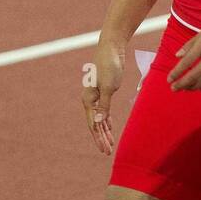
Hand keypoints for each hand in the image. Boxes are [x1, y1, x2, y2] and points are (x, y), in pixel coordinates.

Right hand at [81, 37, 124, 154]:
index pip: (93, 124)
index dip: (99, 138)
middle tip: (108, 152)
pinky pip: (104, 110)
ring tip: (110, 144)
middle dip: (101, 138)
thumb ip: (103, 105)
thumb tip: (97, 122)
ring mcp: (97, 95)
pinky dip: (106, 120)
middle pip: (95, 123)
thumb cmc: (109, 65)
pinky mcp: (105, 91)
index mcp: (88, 99)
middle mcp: (90, 99)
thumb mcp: (108, 87)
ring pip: (99, 118)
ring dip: (104, 131)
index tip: (105, 150)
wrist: (112, 48)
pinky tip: (109, 127)